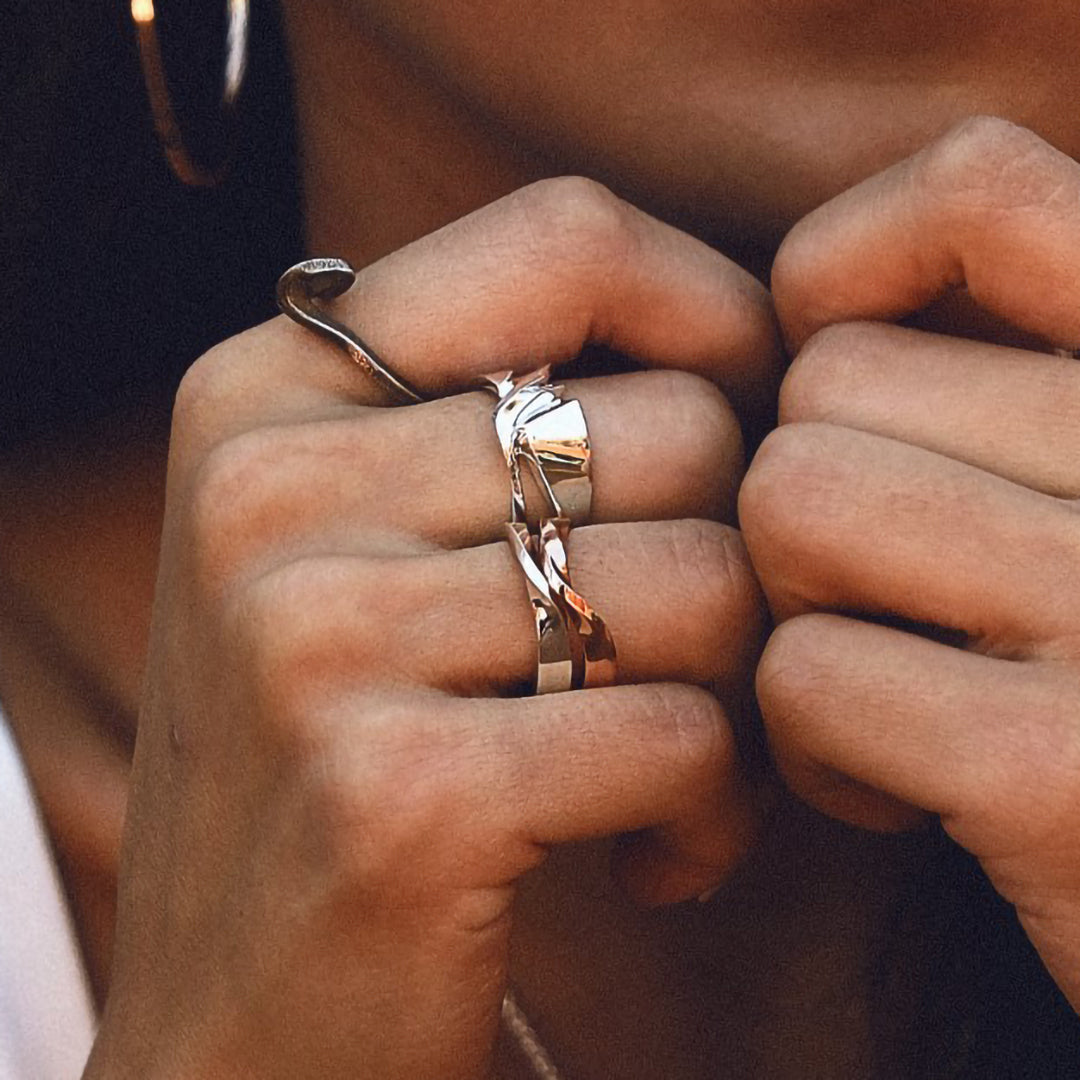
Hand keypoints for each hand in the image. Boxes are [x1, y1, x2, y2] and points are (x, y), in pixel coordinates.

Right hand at [84, 178, 779, 1079]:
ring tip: (678, 763)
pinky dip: (712, 810)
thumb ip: (495, 418)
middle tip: (694, 656)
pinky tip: (654, 857)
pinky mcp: (394, 794)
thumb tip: (738, 346)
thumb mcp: (363, 549)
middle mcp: (272, 490)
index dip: (711, 313)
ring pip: (704, 582)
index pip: (568, 236)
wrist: (237, 1016)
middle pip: (676, 427)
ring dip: (737, 692)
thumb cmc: (343, 753)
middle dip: (736, 555)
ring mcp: (317, 639)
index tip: (746, 418)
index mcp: (267, 395)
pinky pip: (680, 734)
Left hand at [740, 117, 1079, 1009]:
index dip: (848, 270)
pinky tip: (890, 794)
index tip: (829, 374)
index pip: (979, 190)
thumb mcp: (1076, 500)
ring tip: (880, 687)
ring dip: (796, 610)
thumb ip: (1006, 388)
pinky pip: (803, 672)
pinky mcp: (1061, 772)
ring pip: (793, 503)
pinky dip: (807, 743)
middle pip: (828, 385)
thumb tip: (818, 311)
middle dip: (804, 499)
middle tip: (874, 606)